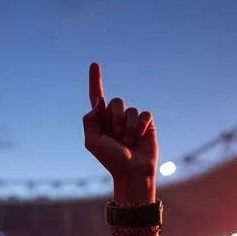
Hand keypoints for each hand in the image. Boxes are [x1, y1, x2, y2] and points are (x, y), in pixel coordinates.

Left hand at [83, 62, 156, 201]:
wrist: (131, 171)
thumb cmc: (111, 160)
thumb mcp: (92, 142)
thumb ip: (90, 120)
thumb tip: (100, 101)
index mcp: (100, 121)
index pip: (96, 97)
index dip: (95, 80)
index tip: (94, 64)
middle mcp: (116, 117)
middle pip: (114, 101)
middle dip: (114, 118)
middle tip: (117, 135)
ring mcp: (131, 120)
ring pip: (130, 109)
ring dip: (128, 126)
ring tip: (128, 141)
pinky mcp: (146, 123)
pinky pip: (144, 114)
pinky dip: (140, 126)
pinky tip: (139, 137)